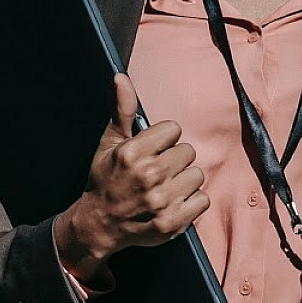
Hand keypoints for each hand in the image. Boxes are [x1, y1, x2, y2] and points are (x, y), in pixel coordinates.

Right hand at [53, 74, 208, 284]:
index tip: (152, 151)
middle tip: (158, 172)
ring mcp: (161, 201)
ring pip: (197, 175)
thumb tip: (121, 77)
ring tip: (165, 188)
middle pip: (188, 152)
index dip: (164, 140)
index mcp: (132, 153)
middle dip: (175, 160)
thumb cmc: (106, 181)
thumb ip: (122, 110)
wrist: (99, 225)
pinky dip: (192, 202)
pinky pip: (202, 200)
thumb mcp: (109, 143)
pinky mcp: (173, 222)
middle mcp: (148, 176)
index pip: (173, 129)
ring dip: (184, 181)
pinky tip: (173, 203)